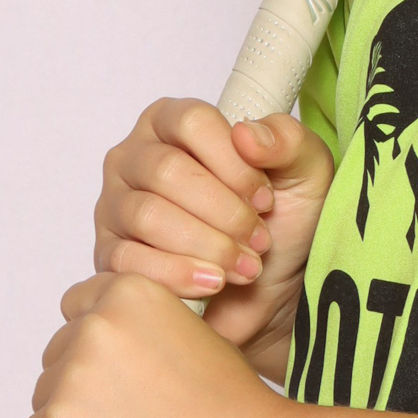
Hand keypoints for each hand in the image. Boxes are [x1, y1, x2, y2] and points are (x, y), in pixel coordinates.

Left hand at [18, 272, 277, 417]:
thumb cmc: (235, 412)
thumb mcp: (197, 337)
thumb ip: (158, 330)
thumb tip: (132, 355)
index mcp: (131, 293)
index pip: (80, 309)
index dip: (94, 344)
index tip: (112, 374)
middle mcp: (95, 325)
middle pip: (58, 355)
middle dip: (79, 384)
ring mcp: (71, 376)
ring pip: (44, 399)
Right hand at [94, 99, 334, 377]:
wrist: (271, 295)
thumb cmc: (283, 224)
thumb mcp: (307, 175)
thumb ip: (288, 142)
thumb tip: (247, 134)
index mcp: (175, 123)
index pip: (191, 122)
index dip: (233, 162)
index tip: (264, 197)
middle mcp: (137, 157)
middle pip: (166, 170)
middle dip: (223, 212)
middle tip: (257, 239)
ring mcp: (116, 206)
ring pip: (147, 216)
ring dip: (207, 245)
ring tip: (245, 266)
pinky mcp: (111, 255)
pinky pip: (129, 260)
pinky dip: (178, 274)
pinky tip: (213, 283)